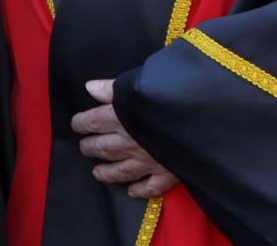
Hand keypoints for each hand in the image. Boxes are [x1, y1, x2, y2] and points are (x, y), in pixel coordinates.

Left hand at [71, 79, 178, 199]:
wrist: (200, 120)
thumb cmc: (169, 96)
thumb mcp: (138, 84)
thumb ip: (112, 88)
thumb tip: (89, 88)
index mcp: (119, 118)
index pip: (92, 122)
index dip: (81, 123)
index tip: (76, 125)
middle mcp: (128, 142)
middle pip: (103, 148)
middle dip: (91, 147)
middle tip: (85, 147)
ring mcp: (147, 161)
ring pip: (120, 171)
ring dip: (107, 172)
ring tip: (97, 173)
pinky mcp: (166, 173)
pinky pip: (150, 187)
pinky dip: (140, 190)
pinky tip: (132, 192)